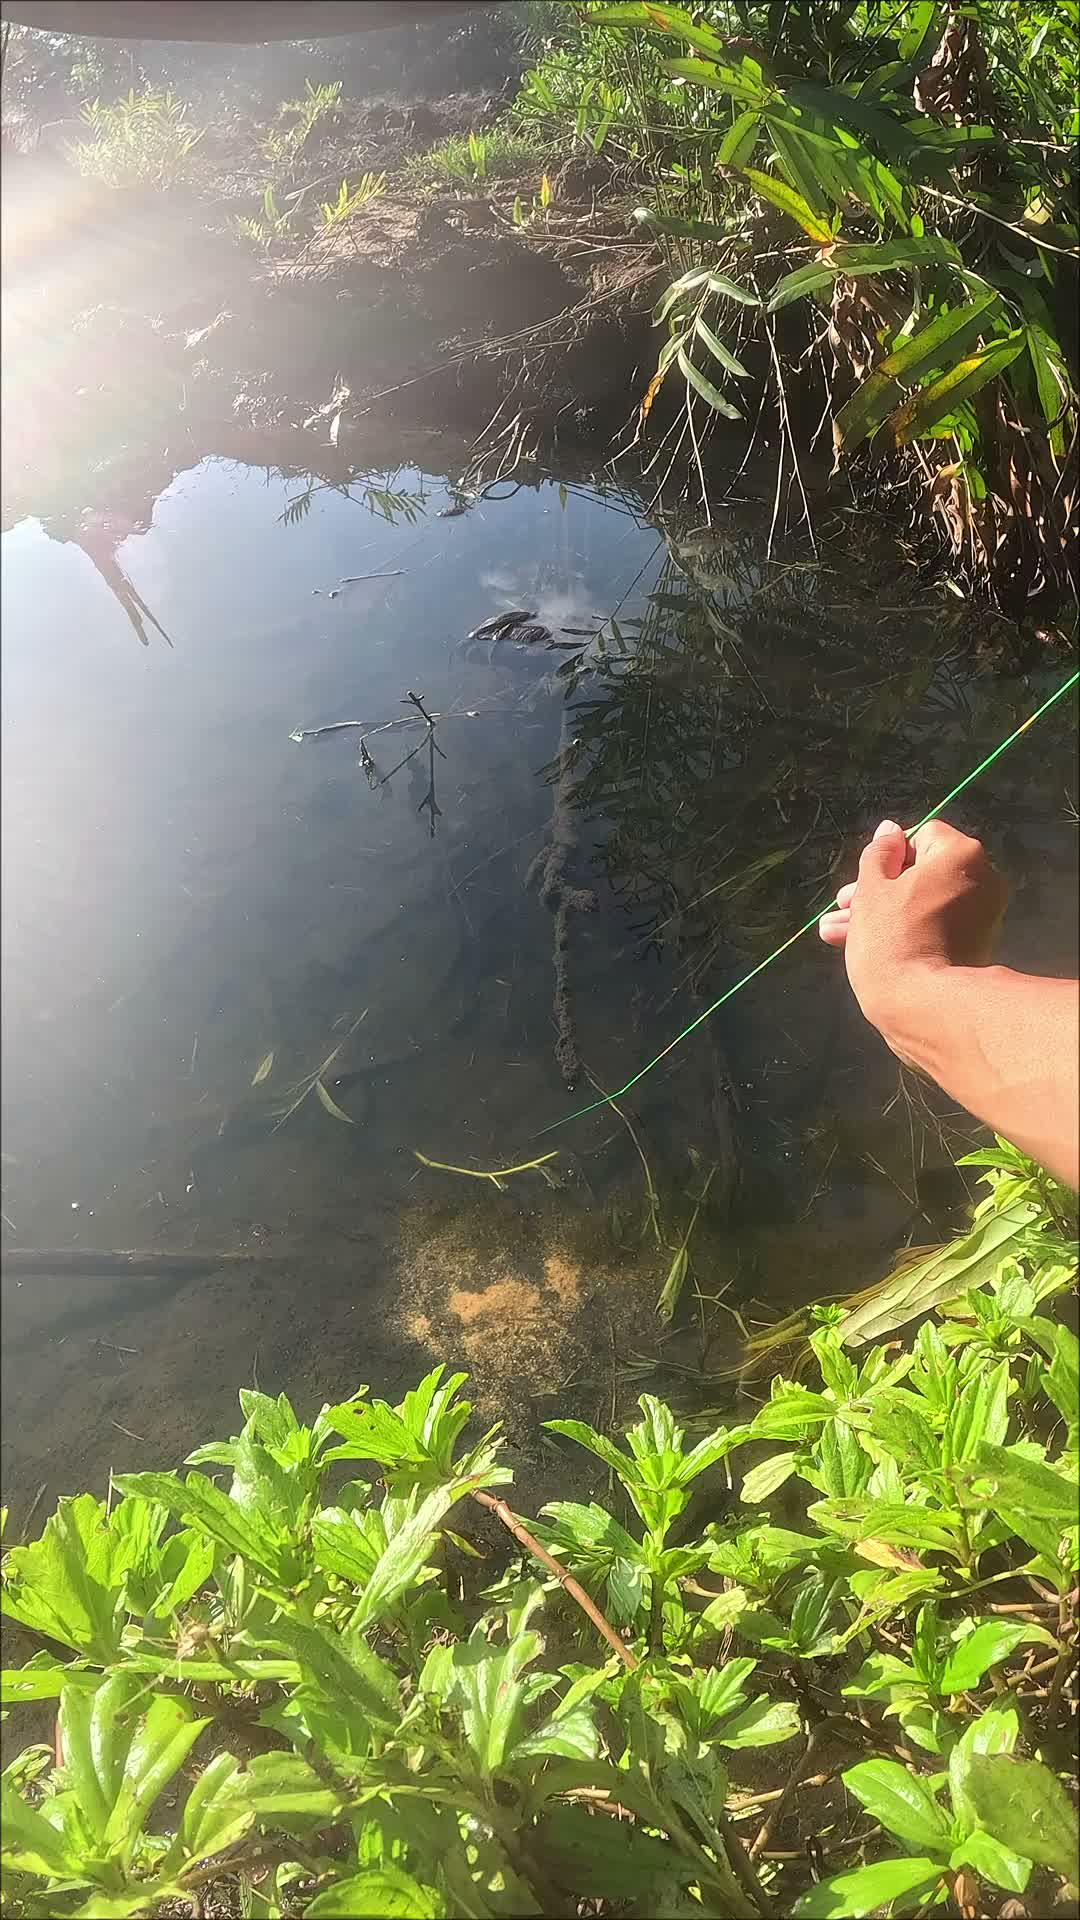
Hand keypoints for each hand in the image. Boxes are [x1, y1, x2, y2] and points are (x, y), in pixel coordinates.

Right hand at [818, 817, 1009, 1049]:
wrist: (922, 1005)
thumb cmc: (892, 938)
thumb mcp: (872, 889)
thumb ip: (878, 854)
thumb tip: (889, 831)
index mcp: (962, 855)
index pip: (922, 836)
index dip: (888, 856)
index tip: (864, 880)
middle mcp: (982, 880)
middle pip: (921, 873)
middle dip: (877, 889)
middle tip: (843, 906)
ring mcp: (982, 916)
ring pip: (922, 903)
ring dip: (881, 913)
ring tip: (835, 932)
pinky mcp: (974, 946)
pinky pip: (935, 926)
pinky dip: (905, 931)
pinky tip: (858, 945)